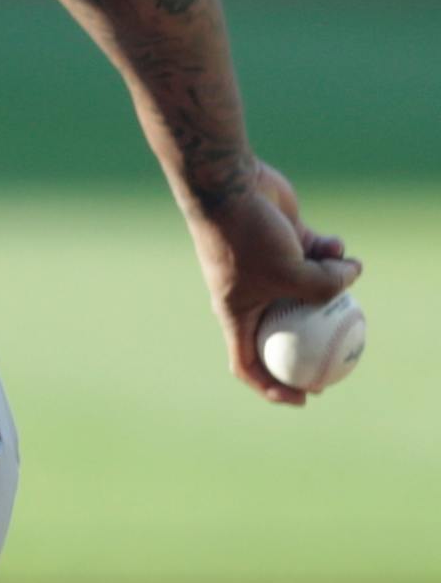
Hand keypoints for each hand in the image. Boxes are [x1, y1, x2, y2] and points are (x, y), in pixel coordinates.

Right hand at [186, 158, 361, 405]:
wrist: (228, 186)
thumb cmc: (246, 237)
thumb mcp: (292, 274)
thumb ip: (327, 286)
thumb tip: (354, 278)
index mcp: (236, 312)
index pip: (248, 363)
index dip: (274, 387)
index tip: (305, 397)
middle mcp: (250, 294)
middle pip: (285, 330)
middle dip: (316, 343)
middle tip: (347, 352)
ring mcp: (267, 267)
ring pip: (308, 288)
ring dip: (332, 281)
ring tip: (346, 269)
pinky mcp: (283, 241)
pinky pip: (315, 256)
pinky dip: (330, 253)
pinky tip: (337, 244)